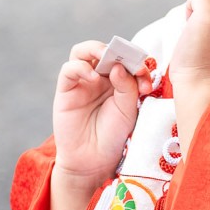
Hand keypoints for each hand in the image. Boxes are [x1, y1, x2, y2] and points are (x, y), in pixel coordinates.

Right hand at [52, 41, 157, 190]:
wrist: (94, 160)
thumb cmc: (113, 135)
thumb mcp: (128, 110)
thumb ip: (127, 86)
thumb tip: (118, 65)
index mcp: (119, 79)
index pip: (126, 58)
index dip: (135, 60)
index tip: (144, 72)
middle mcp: (99, 76)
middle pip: (105, 50)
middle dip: (118, 50)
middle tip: (128, 60)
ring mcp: (82, 81)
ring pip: (82, 51)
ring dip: (96, 49)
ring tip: (107, 57)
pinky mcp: (66, 89)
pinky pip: (69, 69)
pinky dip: (81, 68)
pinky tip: (93, 78)